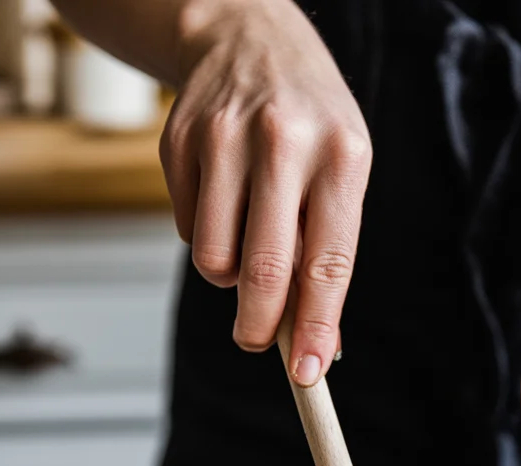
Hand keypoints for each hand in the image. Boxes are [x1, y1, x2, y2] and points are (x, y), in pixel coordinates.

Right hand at [160, 0, 371, 383]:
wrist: (246, 36)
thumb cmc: (309, 124)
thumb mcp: (342, 173)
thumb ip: (329, 255)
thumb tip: (318, 344)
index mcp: (341, 156)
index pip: (327, 263)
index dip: (315, 327)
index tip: (308, 374)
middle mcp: (283, 142)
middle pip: (263, 270)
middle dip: (259, 326)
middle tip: (256, 342)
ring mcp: (224, 138)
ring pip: (215, 260)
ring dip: (229, 276)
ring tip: (247, 241)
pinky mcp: (178, 142)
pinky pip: (189, 232)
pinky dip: (206, 238)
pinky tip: (223, 200)